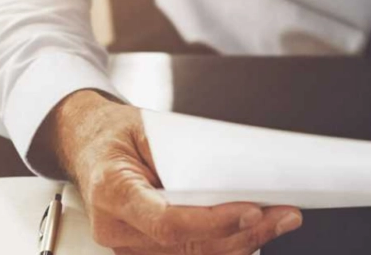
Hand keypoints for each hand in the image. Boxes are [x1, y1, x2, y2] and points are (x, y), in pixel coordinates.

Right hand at [36, 89, 302, 253]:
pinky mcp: (142, 251)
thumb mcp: (146, 127)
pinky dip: (224, 245)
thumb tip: (234, 173)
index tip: (252, 211)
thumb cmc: (114, 134)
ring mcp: (126, 246)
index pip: (166, 221)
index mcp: (111, 190)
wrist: (86, 147)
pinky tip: (252, 232)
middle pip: (188, 245)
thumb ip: (183, 155)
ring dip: (241, 243)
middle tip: (283, 215)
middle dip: (243, 234)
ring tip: (279, 221)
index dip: (213, 222)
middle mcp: (115, 227)